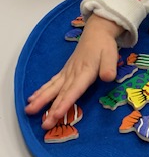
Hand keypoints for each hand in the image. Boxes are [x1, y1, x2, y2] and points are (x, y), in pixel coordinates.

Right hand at [25, 15, 123, 129]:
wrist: (96, 33)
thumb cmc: (104, 46)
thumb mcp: (111, 55)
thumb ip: (109, 67)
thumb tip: (107, 78)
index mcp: (85, 72)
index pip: (74, 91)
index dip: (64, 104)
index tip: (55, 116)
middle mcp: (73, 74)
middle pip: (60, 93)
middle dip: (50, 109)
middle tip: (43, 124)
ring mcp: (67, 72)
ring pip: (52, 88)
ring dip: (41, 100)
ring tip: (29, 110)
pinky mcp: (65, 71)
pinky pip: (52, 82)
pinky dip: (41, 91)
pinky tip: (32, 98)